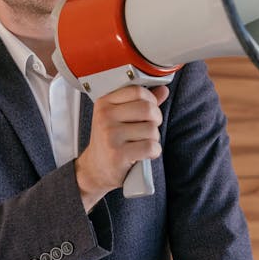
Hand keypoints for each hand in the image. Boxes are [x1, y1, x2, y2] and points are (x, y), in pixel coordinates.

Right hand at [75, 85, 169, 210]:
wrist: (95, 169)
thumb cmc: (109, 141)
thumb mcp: (120, 117)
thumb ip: (141, 102)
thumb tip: (163, 90)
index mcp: (104, 103)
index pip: (138, 91)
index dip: (151, 100)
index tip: (149, 109)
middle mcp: (105, 117)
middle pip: (148, 108)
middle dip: (155, 119)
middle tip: (149, 128)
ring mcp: (110, 136)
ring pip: (151, 129)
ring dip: (154, 138)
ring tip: (142, 142)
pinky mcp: (117, 154)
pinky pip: (150, 147)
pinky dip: (153, 152)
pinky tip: (144, 153)